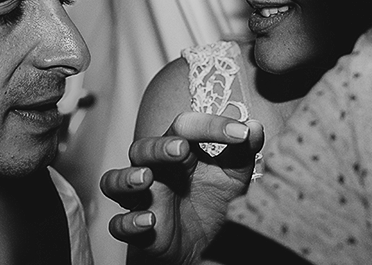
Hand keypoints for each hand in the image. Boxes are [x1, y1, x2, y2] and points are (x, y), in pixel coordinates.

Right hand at [100, 112, 263, 264]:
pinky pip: (119, 224)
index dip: (211, 126)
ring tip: (146, 178)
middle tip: (181, 149)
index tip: (241, 133)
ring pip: (115, 181)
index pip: (185, 127)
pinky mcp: (137, 230)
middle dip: (159, 147)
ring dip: (127, 178)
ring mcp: (143, 199)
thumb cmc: (214, 202)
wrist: (205, 246)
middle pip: (143, 148)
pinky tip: (149, 221)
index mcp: (178, 150)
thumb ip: (243, 152)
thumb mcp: (234, 177)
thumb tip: (256, 126)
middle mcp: (156, 169)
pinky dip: (129, 222)